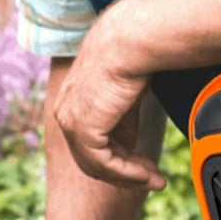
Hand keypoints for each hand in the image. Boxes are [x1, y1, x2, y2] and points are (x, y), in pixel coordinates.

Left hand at [53, 17, 165, 189]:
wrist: (132, 40)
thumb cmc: (133, 56)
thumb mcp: (124, 95)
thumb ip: (122, 119)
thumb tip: (130, 143)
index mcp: (71, 101)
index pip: (90, 140)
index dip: (119, 157)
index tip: (147, 165)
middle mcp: (64, 112)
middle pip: (92, 157)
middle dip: (125, 171)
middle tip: (154, 178)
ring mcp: (70, 121)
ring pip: (97, 165)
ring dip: (129, 176)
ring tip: (156, 179)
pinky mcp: (82, 129)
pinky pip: (104, 163)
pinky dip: (127, 173)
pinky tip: (148, 174)